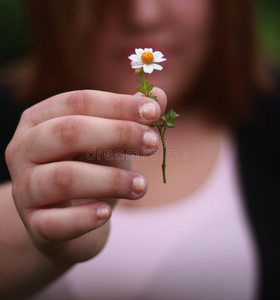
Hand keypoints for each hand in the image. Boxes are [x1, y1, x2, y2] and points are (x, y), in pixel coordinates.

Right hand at [5, 88, 166, 263]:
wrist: (66, 215)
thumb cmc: (89, 169)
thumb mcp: (109, 141)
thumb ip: (131, 118)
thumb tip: (159, 95)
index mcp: (39, 120)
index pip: (78, 102)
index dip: (119, 105)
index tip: (155, 112)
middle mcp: (23, 150)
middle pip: (68, 132)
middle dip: (117, 134)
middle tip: (153, 144)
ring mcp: (24, 189)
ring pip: (64, 178)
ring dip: (110, 180)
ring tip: (141, 186)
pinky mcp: (34, 225)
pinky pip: (56, 223)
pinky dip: (85, 218)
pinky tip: (106, 213)